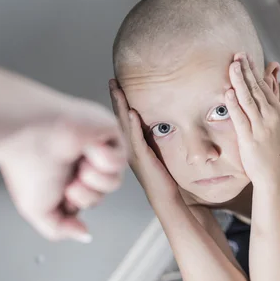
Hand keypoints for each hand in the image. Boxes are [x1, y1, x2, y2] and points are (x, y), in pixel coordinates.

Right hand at [0, 97, 126, 242]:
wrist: (26, 133)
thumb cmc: (26, 165)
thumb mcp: (37, 211)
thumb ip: (60, 229)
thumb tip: (84, 235)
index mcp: (65, 175)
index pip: (86, 201)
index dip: (75, 203)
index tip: (58, 192)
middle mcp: (80, 161)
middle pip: (101, 194)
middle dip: (85, 194)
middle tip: (68, 179)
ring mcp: (95, 146)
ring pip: (115, 181)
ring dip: (95, 178)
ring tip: (77, 164)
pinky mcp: (109, 130)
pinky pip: (121, 159)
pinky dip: (104, 158)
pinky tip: (86, 147)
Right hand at [108, 80, 179, 206]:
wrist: (167, 200)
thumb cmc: (165, 179)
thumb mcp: (158, 154)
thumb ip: (154, 140)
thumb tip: (157, 123)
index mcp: (132, 147)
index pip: (124, 120)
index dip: (119, 103)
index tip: (117, 85)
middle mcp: (129, 149)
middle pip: (120, 119)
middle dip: (116, 99)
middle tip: (112, 81)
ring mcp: (134, 154)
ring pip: (124, 126)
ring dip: (121, 107)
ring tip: (117, 89)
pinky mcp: (143, 160)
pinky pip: (136, 139)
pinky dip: (133, 125)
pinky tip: (132, 112)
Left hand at [226, 53, 279, 185]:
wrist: (274, 175)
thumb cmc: (272, 149)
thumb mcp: (275, 121)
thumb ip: (272, 98)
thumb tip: (270, 74)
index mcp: (276, 110)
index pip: (263, 85)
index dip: (253, 70)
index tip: (244, 55)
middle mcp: (270, 116)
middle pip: (257, 88)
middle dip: (246, 70)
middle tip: (237, 54)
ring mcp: (261, 127)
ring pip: (249, 100)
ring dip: (240, 81)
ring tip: (232, 65)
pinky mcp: (250, 138)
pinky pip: (242, 118)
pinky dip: (235, 105)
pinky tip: (229, 93)